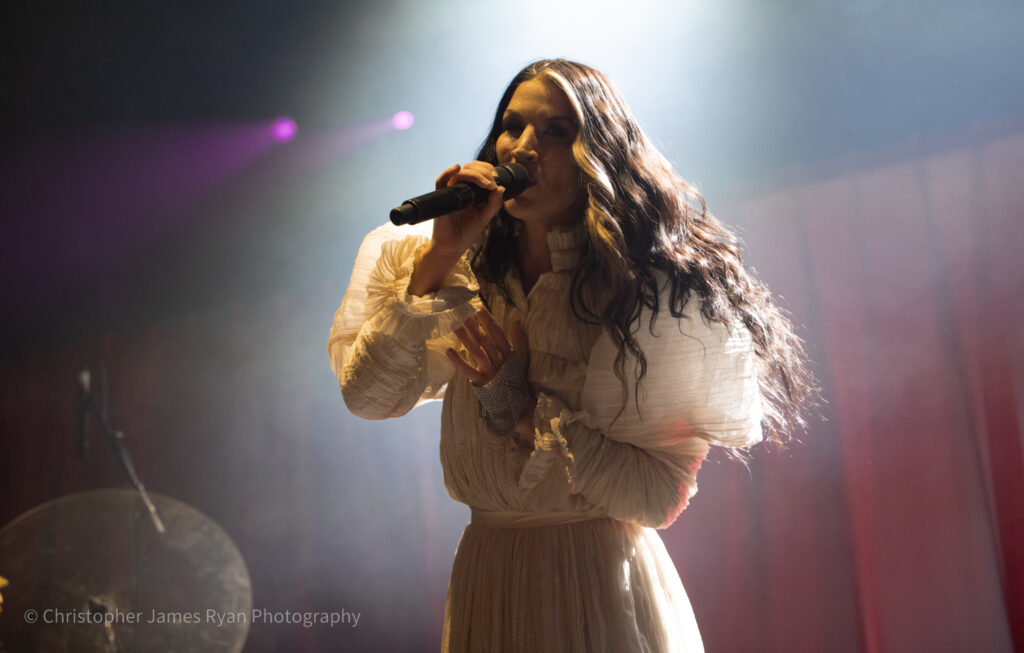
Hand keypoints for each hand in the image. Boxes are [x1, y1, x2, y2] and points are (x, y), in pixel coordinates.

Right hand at [408, 162, 504, 295]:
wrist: (453, 246)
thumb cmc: (467, 232)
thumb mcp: (485, 217)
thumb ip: (494, 204)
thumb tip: (501, 188)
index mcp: (472, 191)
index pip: (479, 171)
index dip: (488, 170)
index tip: (497, 178)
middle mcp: (461, 189)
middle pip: (470, 168)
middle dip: (484, 171)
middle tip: (492, 181)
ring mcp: (451, 192)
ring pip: (460, 173)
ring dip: (474, 173)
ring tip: (485, 183)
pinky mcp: (442, 198)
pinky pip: (441, 181)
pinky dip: (447, 172)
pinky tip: (456, 168)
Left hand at [447, 308, 516, 385]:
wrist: (516, 405)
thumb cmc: (515, 378)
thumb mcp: (520, 357)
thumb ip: (518, 339)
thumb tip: (516, 321)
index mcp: (508, 354)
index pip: (497, 334)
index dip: (488, 321)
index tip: (479, 309)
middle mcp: (499, 361)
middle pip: (484, 340)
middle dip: (473, 326)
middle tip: (462, 313)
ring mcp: (489, 372)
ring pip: (476, 351)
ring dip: (464, 338)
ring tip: (454, 326)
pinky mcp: (481, 383)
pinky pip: (468, 370)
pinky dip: (458, 361)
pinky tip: (449, 350)